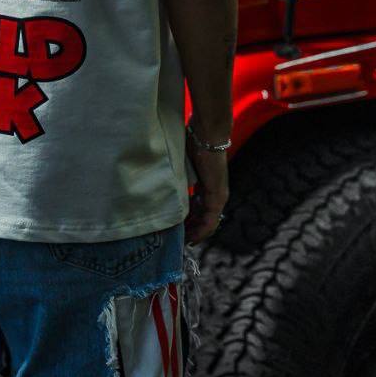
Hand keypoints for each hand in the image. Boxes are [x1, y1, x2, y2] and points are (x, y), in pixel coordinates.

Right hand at [183, 121, 229, 245]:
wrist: (206, 134)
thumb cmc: (193, 141)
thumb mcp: (181, 163)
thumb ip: (175, 175)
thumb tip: (157, 181)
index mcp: (206, 184)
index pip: (197, 207)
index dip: (188, 219)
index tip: (175, 227)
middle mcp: (214, 192)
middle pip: (203, 218)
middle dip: (191, 230)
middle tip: (177, 240)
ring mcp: (218, 195)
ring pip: (208, 222)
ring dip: (196, 233)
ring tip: (183, 242)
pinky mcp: (218, 196)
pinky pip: (211, 220)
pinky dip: (202, 231)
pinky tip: (192, 238)